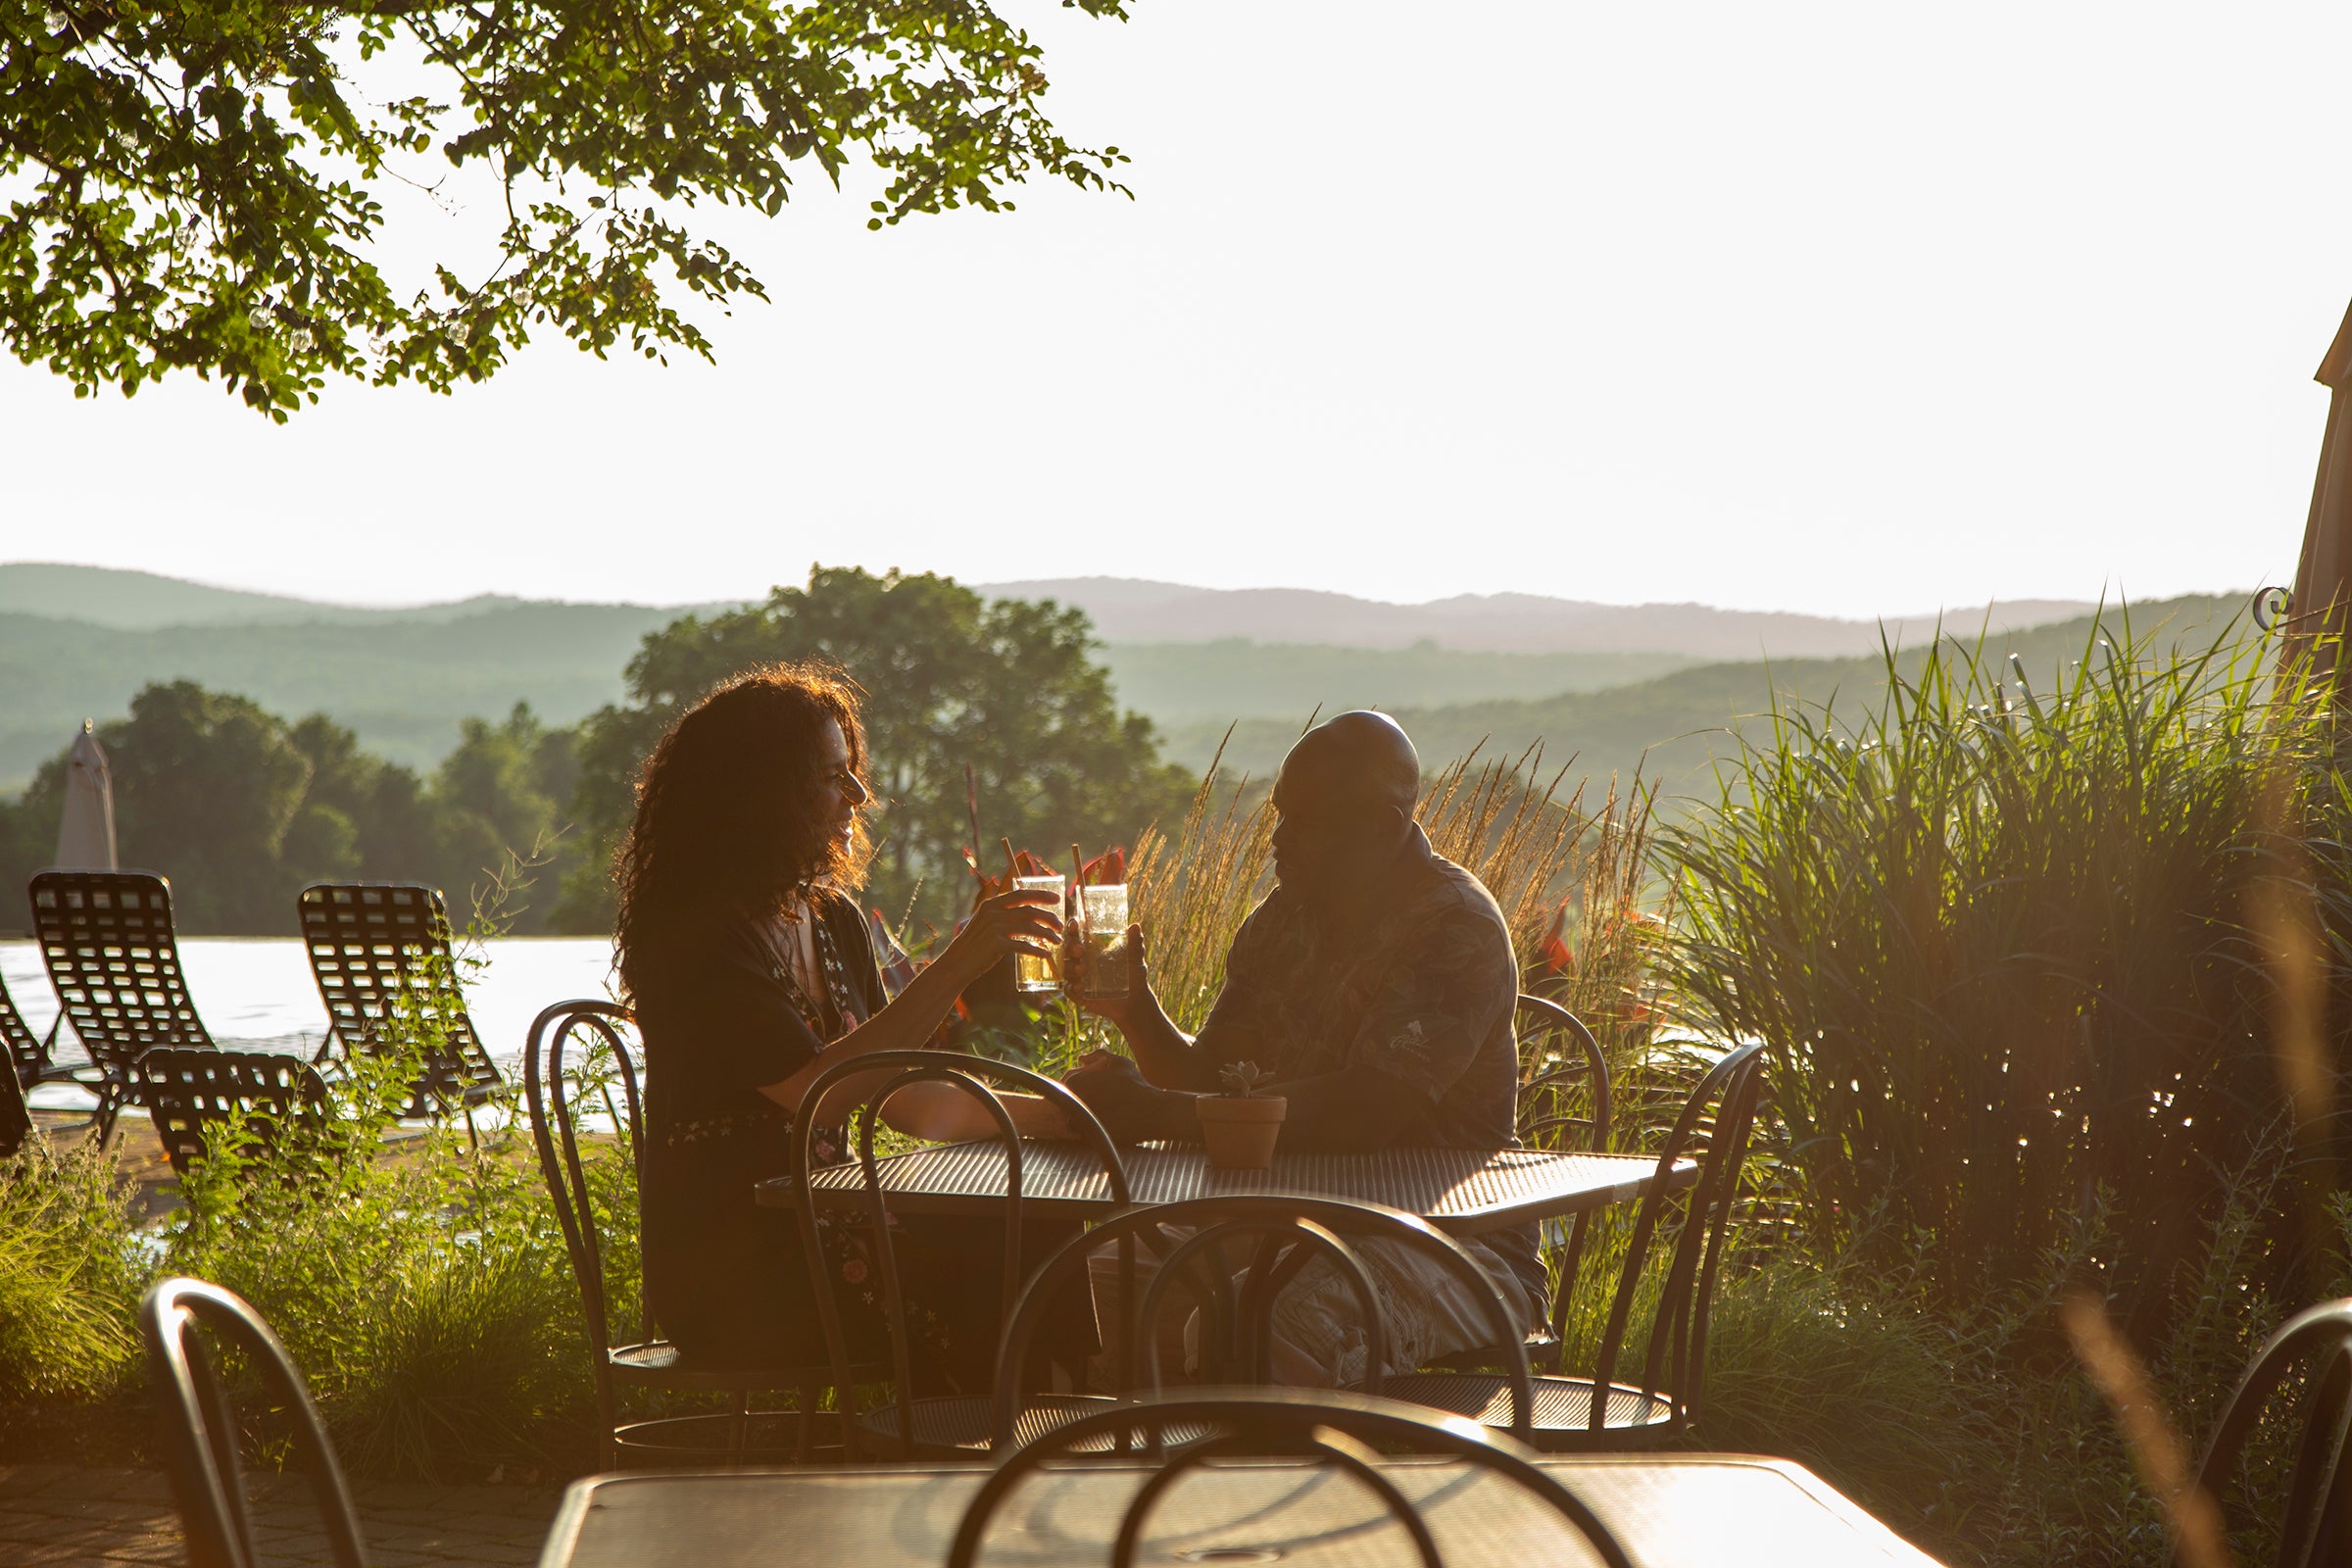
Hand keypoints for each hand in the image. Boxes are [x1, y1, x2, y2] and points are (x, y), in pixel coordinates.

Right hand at [942, 884, 1062, 985]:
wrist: (956, 963)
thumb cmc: (973, 945)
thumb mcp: (984, 923)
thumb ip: (1001, 915)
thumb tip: (1027, 913)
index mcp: (991, 904)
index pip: (1021, 894)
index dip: (1041, 894)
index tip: (1057, 898)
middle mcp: (993, 913)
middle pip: (1029, 910)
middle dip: (1049, 917)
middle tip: (1061, 925)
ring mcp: (994, 928)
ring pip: (1030, 927)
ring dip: (1047, 934)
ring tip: (1057, 941)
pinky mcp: (996, 945)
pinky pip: (1023, 946)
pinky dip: (1037, 950)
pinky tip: (1046, 954)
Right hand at [1063, 920, 1151, 1030]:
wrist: (1135, 1001)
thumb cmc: (1134, 975)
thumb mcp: (1135, 959)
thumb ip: (1134, 943)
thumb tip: (1135, 926)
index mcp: (1092, 949)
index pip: (1077, 936)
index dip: (1073, 929)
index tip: (1075, 923)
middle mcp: (1082, 961)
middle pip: (1067, 951)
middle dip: (1070, 948)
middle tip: (1081, 950)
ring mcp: (1079, 978)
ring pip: (1066, 970)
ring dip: (1071, 968)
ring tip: (1082, 969)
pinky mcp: (1079, 994)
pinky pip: (1070, 991)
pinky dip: (1072, 989)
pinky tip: (1080, 987)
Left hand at [1063, 1051, 1187, 1144]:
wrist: (1153, 1112)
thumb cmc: (1137, 1085)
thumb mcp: (1121, 1063)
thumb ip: (1099, 1055)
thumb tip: (1082, 1059)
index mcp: (1077, 1081)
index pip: (1065, 1084)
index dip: (1075, 1087)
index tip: (1087, 1091)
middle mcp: (1074, 1099)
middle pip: (1065, 1101)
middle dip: (1075, 1101)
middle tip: (1093, 1102)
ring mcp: (1080, 1118)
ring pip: (1069, 1117)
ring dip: (1078, 1115)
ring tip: (1096, 1113)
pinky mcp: (1088, 1134)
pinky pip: (1078, 1132)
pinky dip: (1084, 1129)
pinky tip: (1098, 1124)